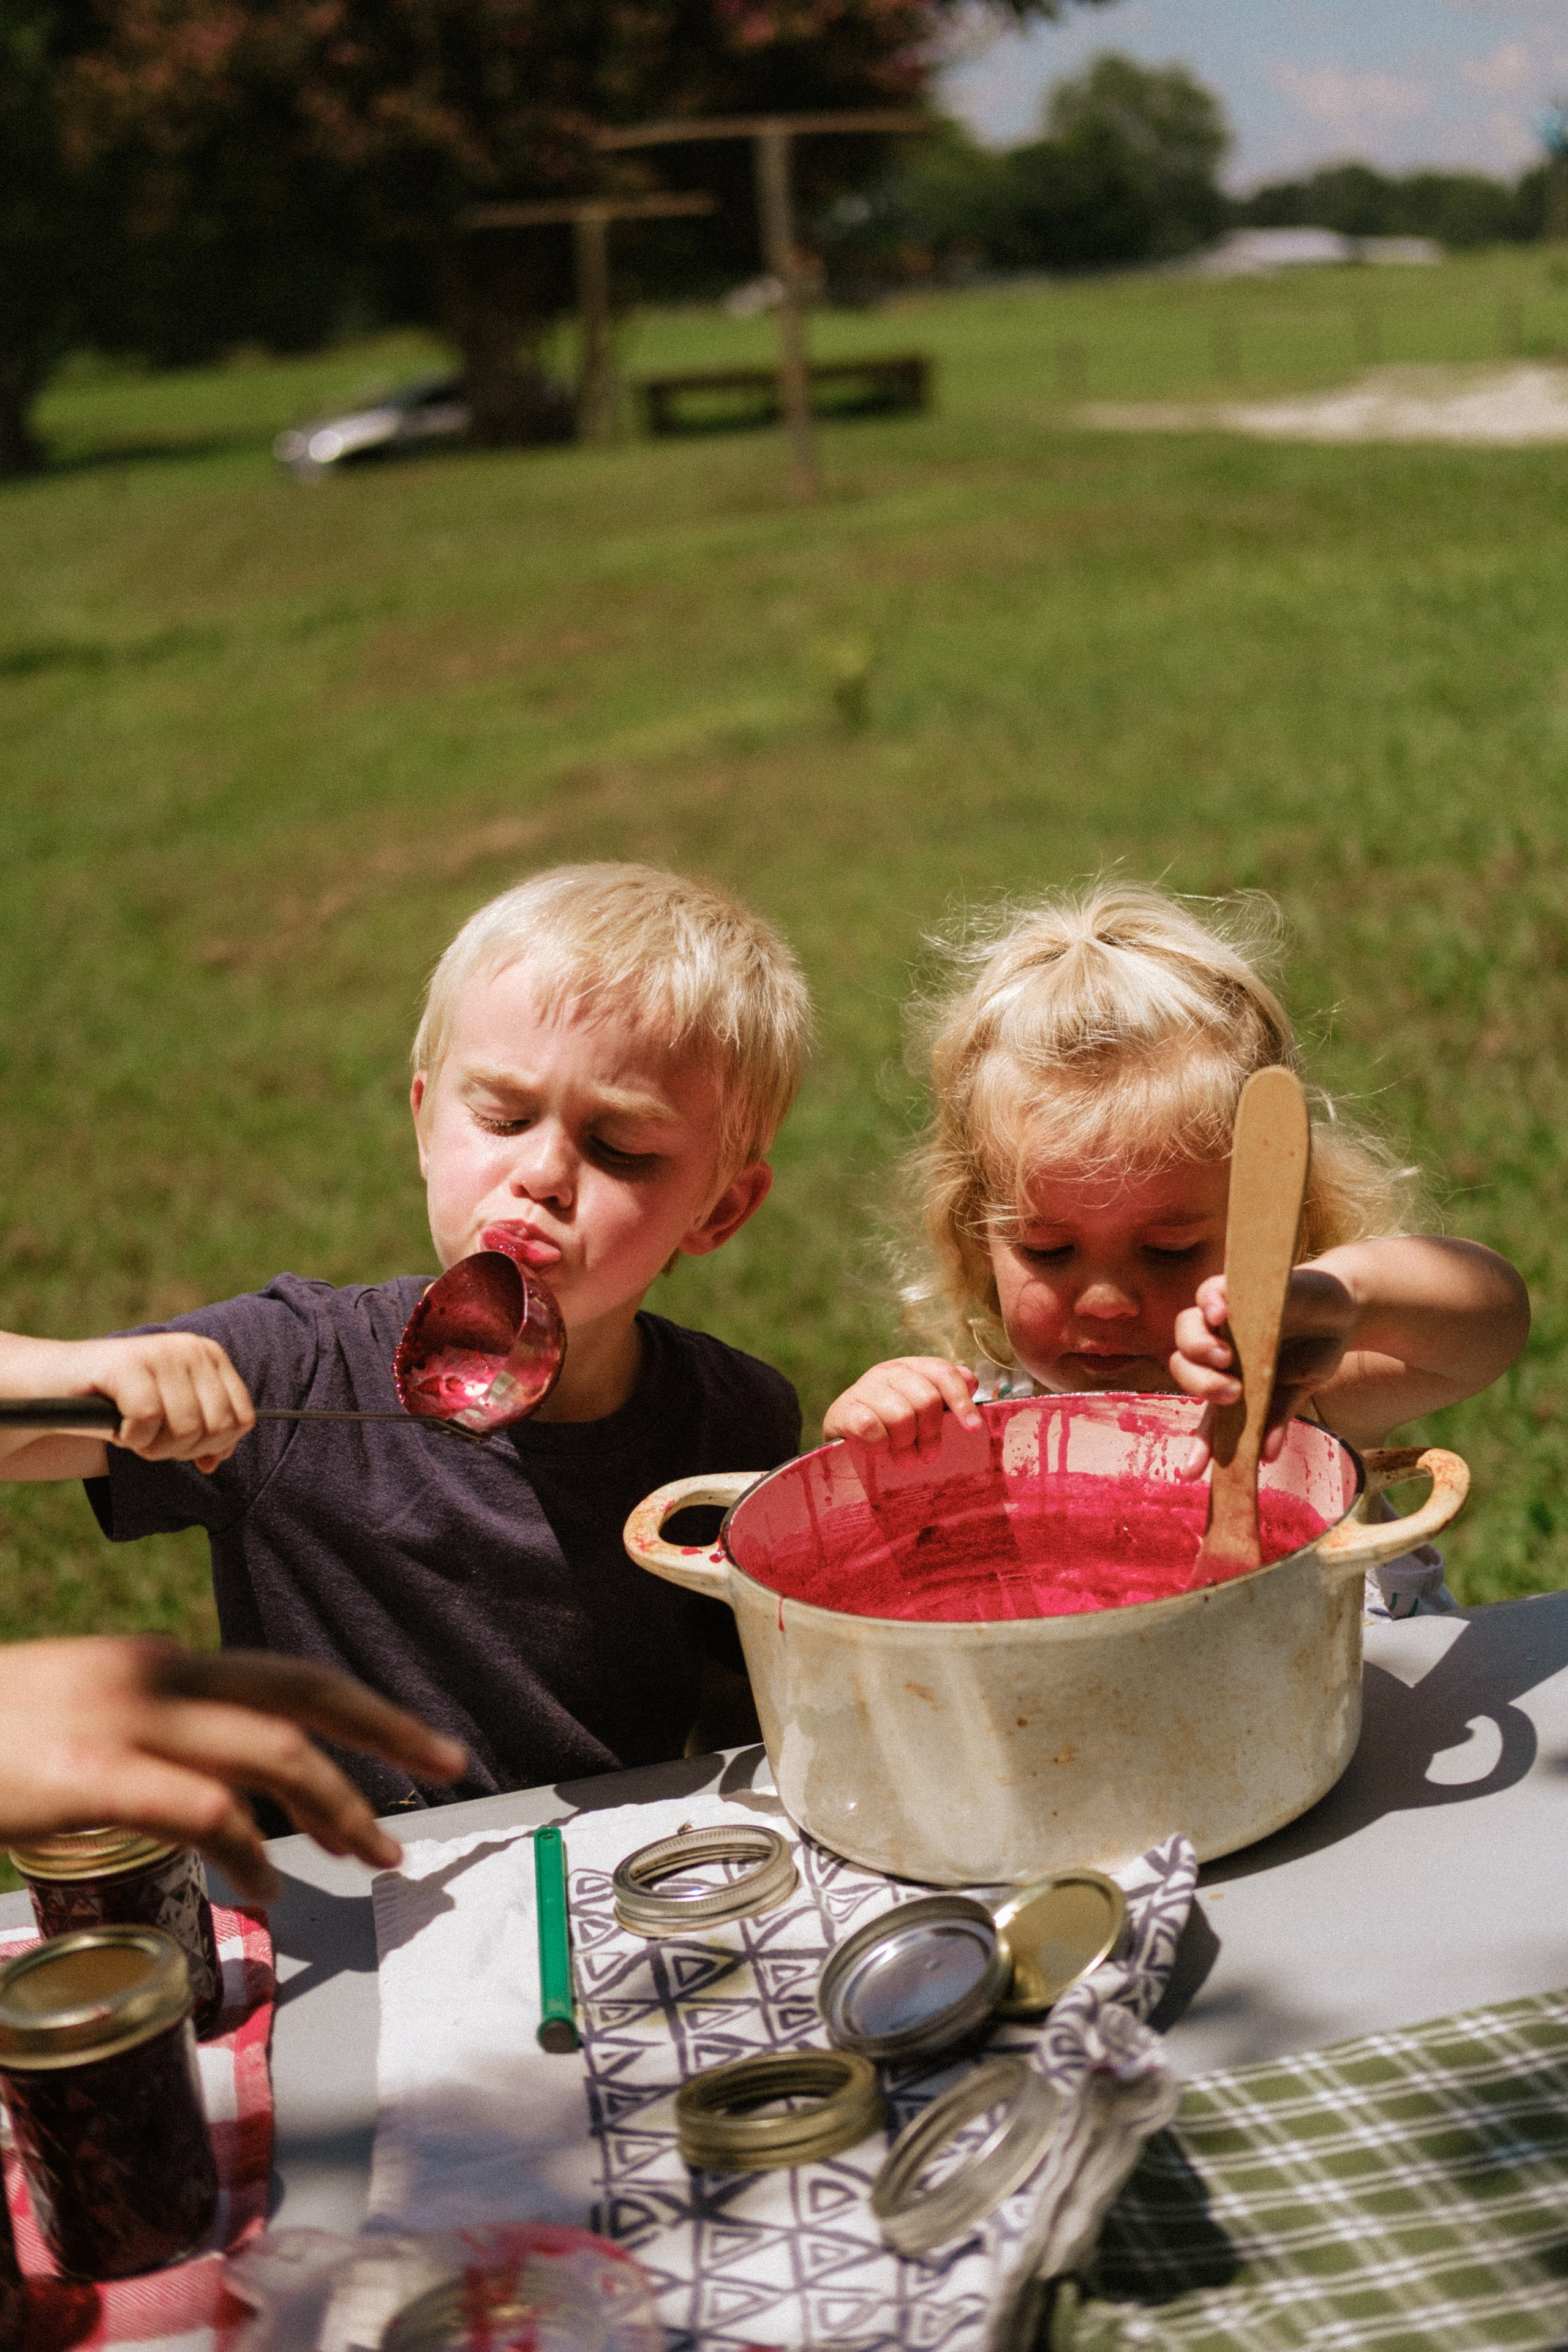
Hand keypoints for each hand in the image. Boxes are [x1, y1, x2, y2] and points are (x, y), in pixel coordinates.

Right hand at [0, 1330, 254, 1473]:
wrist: (54, 1386)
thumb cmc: (117, 1405)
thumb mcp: (171, 1419)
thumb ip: (204, 1436)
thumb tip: (216, 1461)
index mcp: (211, 1357)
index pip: (242, 1419)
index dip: (212, 1446)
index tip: (179, 1444)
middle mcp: (191, 1348)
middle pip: (217, 1428)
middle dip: (181, 1450)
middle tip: (149, 1439)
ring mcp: (160, 1353)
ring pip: (185, 1428)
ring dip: (153, 1446)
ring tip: (130, 1430)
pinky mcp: (127, 1364)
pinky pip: (147, 1420)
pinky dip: (130, 1437)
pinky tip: (114, 1425)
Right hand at [0, 1637, 467, 1900]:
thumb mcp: (82, 1717)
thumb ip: (156, 1736)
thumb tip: (229, 1788)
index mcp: (157, 1664)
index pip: (285, 1675)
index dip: (362, 1705)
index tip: (419, 1741)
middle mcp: (154, 1677)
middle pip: (302, 1694)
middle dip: (388, 1729)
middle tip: (452, 1767)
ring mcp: (123, 1724)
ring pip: (272, 1752)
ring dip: (339, 1805)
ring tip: (377, 1853)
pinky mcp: (87, 1777)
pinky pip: (202, 1809)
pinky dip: (250, 1848)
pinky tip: (269, 1885)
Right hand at [823, 1357, 981, 1458]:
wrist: (844, 1436)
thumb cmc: (891, 1425)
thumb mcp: (920, 1408)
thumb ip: (947, 1393)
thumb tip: (972, 1380)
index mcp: (912, 1368)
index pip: (944, 1373)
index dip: (961, 1401)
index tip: (973, 1428)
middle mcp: (889, 1371)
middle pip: (926, 1400)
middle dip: (930, 1433)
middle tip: (927, 1456)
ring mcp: (864, 1387)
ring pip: (901, 1416)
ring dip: (904, 1444)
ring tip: (903, 1458)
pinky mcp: (843, 1409)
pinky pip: (872, 1429)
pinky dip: (880, 1446)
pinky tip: (879, 1450)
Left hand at [1172, 1267, 1356, 1475]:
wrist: (1345, 1307)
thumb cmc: (1315, 1349)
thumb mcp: (1299, 1388)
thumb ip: (1277, 1416)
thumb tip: (1266, 1456)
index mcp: (1230, 1380)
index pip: (1208, 1414)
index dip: (1198, 1443)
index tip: (1189, 1473)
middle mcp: (1219, 1349)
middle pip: (1182, 1366)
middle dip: (1200, 1384)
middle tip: (1232, 1392)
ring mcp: (1225, 1317)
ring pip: (1186, 1329)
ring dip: (1198, 1348)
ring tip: (1224, 1358)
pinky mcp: (1236, 1287)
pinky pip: (1209, 1291)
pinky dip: (1209, 1302)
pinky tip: (1219, 1315)